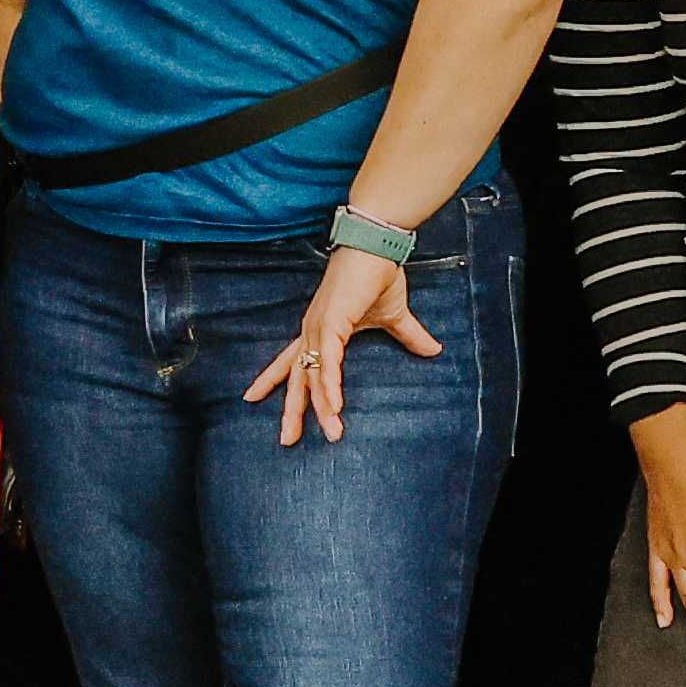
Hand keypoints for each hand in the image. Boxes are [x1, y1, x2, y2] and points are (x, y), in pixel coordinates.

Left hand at [244, 242, 434, 441]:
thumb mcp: (394, 316)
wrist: (377, 246)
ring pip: (314, 376)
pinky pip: (328, 361)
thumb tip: (433, 350)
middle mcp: (313, 330)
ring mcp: (319, 327)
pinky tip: (333, 406)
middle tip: (286, 439)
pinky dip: (329, 384)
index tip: (252, 398)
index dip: (272, 379)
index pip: (291, 360)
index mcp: (320, 330)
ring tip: (332, 434)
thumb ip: (408, 336)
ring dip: (323, 407)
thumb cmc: (378, 276)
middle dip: (290, 409)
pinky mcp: (331, 322)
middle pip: (296, 377)